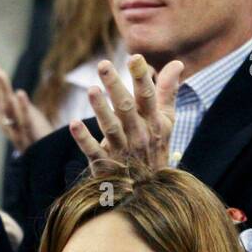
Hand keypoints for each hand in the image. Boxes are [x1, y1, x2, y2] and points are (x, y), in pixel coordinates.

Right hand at [0, 59, 52, 153]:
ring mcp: (17, 128)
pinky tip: (20, 93)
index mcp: (2, 115)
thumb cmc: (30, 130)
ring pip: (8, 108)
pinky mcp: (30, 133)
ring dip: (2, 90)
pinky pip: (25, 119)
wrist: (45, 154)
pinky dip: (22, 106)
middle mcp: (6, 122)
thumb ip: (4, 91)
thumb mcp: (16, 108)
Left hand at [71, 54, 182, 171]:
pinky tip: (74, 123)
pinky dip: (84, 139)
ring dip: (101, 109)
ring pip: (111, 128)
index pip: (148, 97)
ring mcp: (122, 151)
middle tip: (103, 65)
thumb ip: (168, 92)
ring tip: (91, 90)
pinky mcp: (106, 166)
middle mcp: (139, 136)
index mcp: (153, 123)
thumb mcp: (165, 122)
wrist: (148, 193)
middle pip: (127, 109)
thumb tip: (177, 63)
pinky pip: (94, 151)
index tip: (135, 58)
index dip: (141, 77)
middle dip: (115, 86)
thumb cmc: (154, 149)